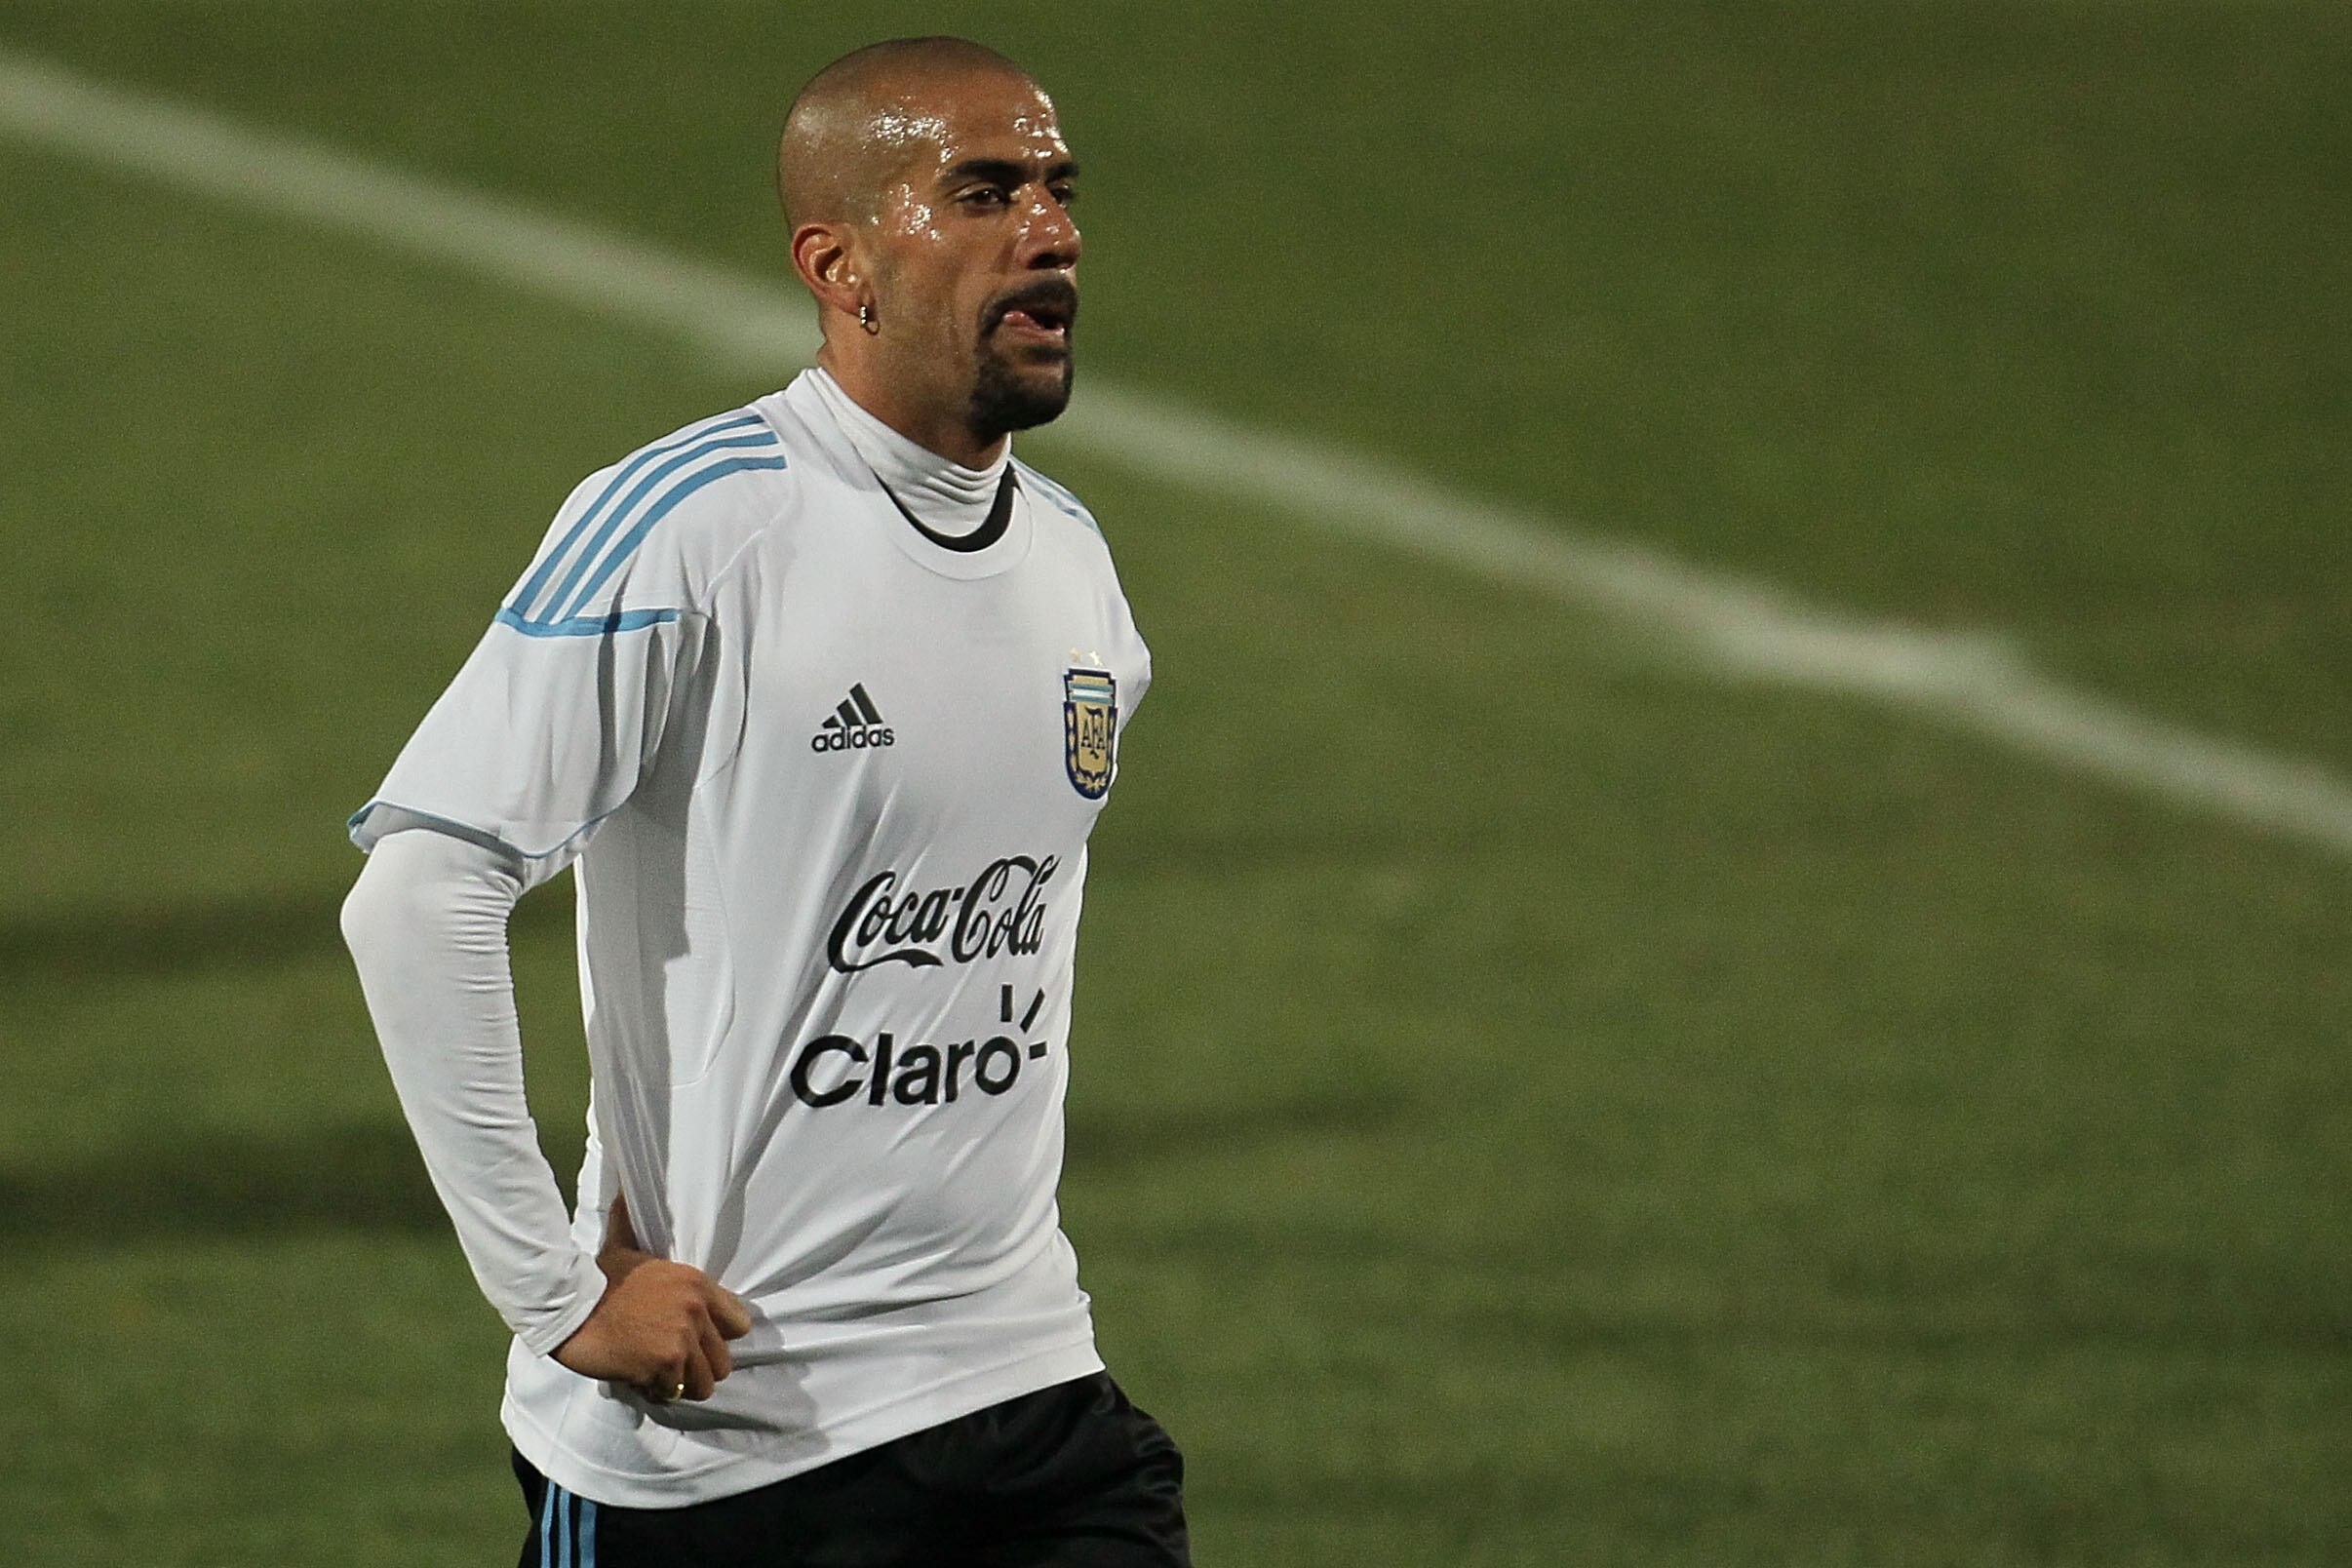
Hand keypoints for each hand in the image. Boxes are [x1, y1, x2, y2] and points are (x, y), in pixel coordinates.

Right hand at [553, 1193, 752, 1402]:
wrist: (568, 1309)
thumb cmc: (595, 1278)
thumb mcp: (622, 1245)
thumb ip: (631, 1222)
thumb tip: (622, 1188)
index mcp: (696, 1283)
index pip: (740, 1323)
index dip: (720, 1336)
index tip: (699, 1339)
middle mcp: (696, 1310)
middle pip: (724, 1361)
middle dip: (699, 1366)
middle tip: (675, 1362)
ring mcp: (682, 1338)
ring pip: (705, 1383)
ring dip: (682, 1384)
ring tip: (661, 1375)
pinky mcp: (664, 1364)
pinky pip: (674, 1392)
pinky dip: (658, 1392)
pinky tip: (642, 1381)